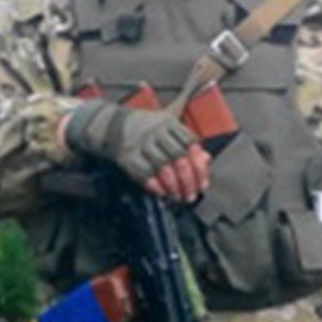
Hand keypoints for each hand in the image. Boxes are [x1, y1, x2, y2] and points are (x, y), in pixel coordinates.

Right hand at [64, 101, 209, 201]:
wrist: (115, 126)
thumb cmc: (149, 131)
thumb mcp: (169, 129)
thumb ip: (188, 143)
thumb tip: (207, 159)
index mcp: (170, 123)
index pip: (192, 146)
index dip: (200, 168)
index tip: (203, 184)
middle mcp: (157, 132)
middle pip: (179, 158)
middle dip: (188, 181)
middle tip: (191, 196)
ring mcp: (141, 144)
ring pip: (163, 168)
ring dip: (174, 187)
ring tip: (179, 197)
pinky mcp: (128, 156)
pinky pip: (145, 174)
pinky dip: (156, 186)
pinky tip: (163, 193)